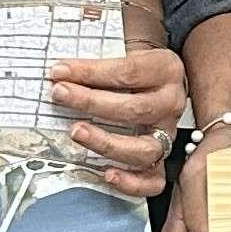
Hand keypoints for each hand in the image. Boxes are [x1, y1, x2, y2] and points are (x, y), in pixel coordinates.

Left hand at [48, 42, 186, 198]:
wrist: (156, 81)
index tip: (60, 72)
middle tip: (60, 95)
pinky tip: (107, 174)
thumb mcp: (125, 49)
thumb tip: (66, 56)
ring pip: (144, 148)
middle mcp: (170, 102)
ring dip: (106, 143)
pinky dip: (131, 182)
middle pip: (134, 109)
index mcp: (164, 69)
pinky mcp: (162, 160)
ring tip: (76, 132)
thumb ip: (99, 54)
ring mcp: (168, 134)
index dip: (91, 72)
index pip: (128, 72)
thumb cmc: (133, 68)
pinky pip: (153, 181)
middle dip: (92, 103)